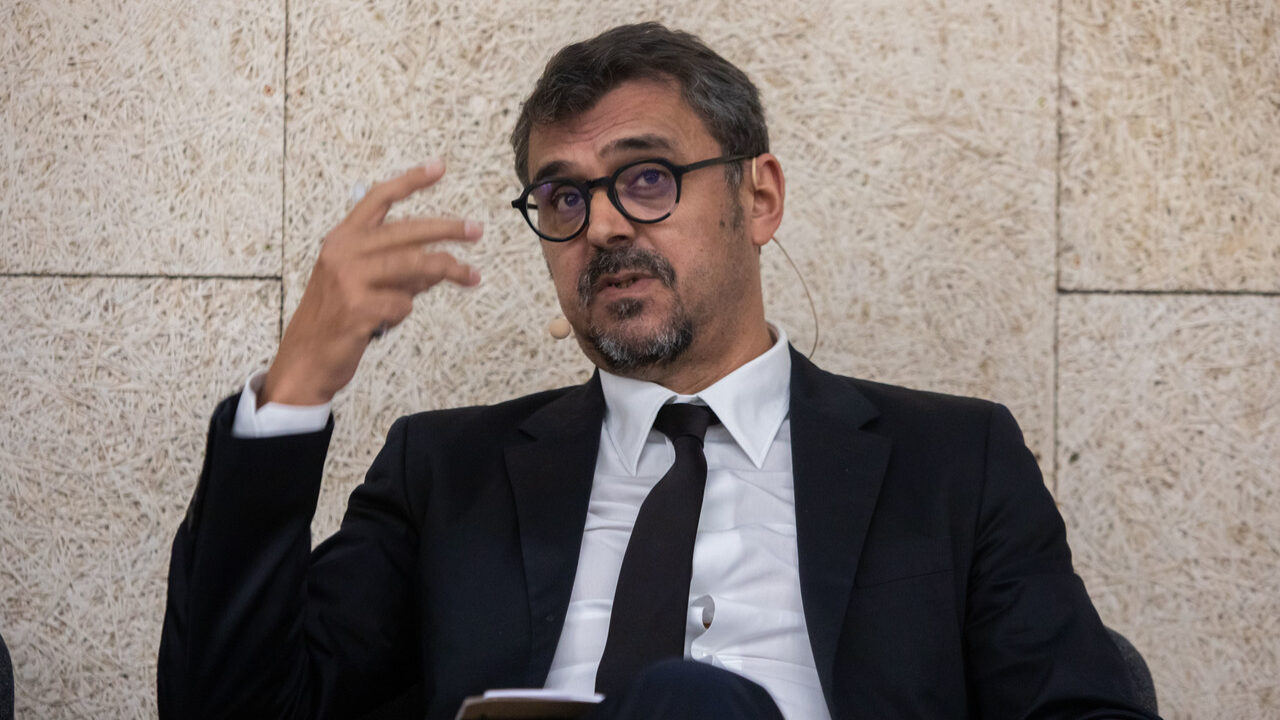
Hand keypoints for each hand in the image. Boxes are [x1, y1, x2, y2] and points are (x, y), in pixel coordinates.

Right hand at [260, 162, 482, 406]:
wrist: (305, 358)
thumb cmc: (335, 319)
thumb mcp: (360, 283)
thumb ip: (398, 268)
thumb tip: (441, 261)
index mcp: (342, 239)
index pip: (378, 198)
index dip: (410, 181)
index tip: (440, 168)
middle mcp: (343, 253)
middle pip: (407, 230)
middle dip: (447, 229)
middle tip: (476, 230)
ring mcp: (349, 279)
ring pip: (414, 265)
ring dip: (447, 271)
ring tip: (471, 277)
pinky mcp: (357, 308)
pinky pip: (403, 304)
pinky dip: (403, 312)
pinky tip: (387, 320)